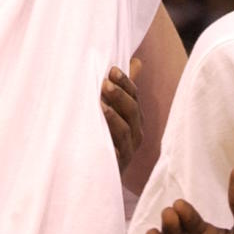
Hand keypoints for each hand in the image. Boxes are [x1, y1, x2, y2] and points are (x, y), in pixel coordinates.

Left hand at [101, 57, 142, 174]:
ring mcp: (128, 151)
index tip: (112, 70)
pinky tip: (102, 136)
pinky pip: (116, 155)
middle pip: (132, 111)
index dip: (125, 82)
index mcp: (134, 117)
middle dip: (119, 95)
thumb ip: (123, 87)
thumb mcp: (113, 108)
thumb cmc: (106, 133)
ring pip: (125, 131)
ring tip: (100, 106)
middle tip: (104, 83)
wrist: (97, 172)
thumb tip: (136, 61)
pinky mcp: (117, 166)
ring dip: (113, 116)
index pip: (134, 95)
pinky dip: (111, 145)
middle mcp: (135, 133)